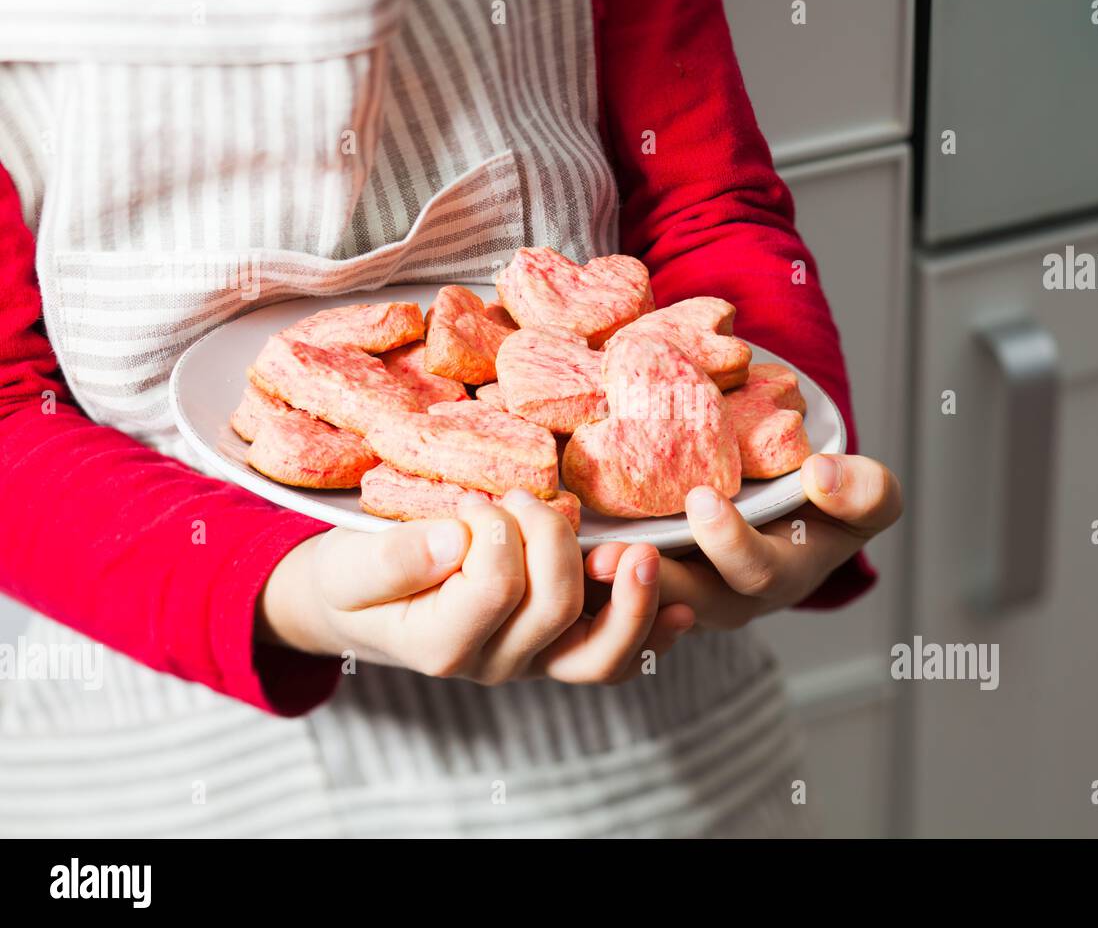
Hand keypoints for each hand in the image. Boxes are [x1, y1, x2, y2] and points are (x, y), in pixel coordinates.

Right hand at [260, 490, 694, 684]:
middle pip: (555, 607)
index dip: (496, 532)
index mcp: (443, 644)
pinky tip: (684, 608)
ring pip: (599, 654)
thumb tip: (452, 538)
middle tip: (523, 498)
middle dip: (549, 536)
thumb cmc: (352, 579)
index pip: (496, 586)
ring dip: (630, 600)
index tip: (476, 500)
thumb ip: (391, 558)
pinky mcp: (557, 647)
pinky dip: (651, 632)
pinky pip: (614, 658)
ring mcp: (533, 661)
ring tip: (640, 552)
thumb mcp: (348, 565)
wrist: (360, 607)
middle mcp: (495, 663)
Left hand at [585, 454, 900, 630]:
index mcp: (778, 576)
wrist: (791, 510)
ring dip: (603, 587)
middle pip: (682, 602)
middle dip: (647, 582)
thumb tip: (820, 476)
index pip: (756, 574)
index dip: (730, 544)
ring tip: (572, 557)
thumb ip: (863, 490)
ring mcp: (680, 596)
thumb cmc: (827, 503)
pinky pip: (609, 599)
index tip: (703, 499)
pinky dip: (581, 579)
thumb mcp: (865, 495)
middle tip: (608, 556)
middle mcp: (724, 597)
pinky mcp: (640, 586)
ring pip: (638, 608)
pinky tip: (551, 544)